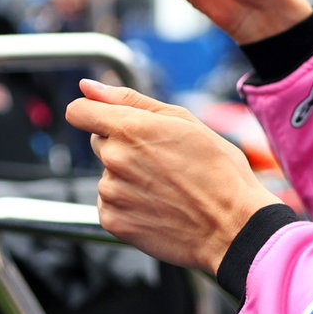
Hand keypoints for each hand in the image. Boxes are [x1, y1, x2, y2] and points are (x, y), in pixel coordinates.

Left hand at [66, 78, 281, 273]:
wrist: (233, 227)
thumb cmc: (217, 171)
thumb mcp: (183, 121)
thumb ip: (128, 99)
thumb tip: (87, 86)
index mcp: (129, 128)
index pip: (79, 111)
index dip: (92, 112)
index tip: (107, 119)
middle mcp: (114, 159)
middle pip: (99, 142)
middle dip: (122, 145)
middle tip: (161, 160)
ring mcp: (112, 193)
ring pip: (107, 174)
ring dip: (127, 177)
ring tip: (166, 187)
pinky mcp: (113, 221)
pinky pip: (109, 203)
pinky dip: (128, 204)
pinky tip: (158, 206)